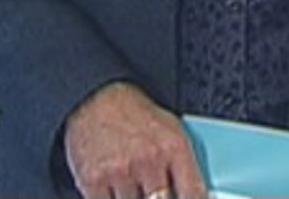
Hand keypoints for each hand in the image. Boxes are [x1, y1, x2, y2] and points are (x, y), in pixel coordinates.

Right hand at [62, 81, 207, 198]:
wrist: (98, 100)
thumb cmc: (138, 117)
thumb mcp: (172, 132)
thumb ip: (184, 165)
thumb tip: (194, 194)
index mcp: (174, 148)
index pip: (193, 193)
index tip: (183, 198)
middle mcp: (149, 160)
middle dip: (159, 197)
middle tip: (155, 189)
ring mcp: (121, 172)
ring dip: (133, 196)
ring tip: (131, 180)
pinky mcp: (93, 181)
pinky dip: (111, 197)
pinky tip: (113, 185)